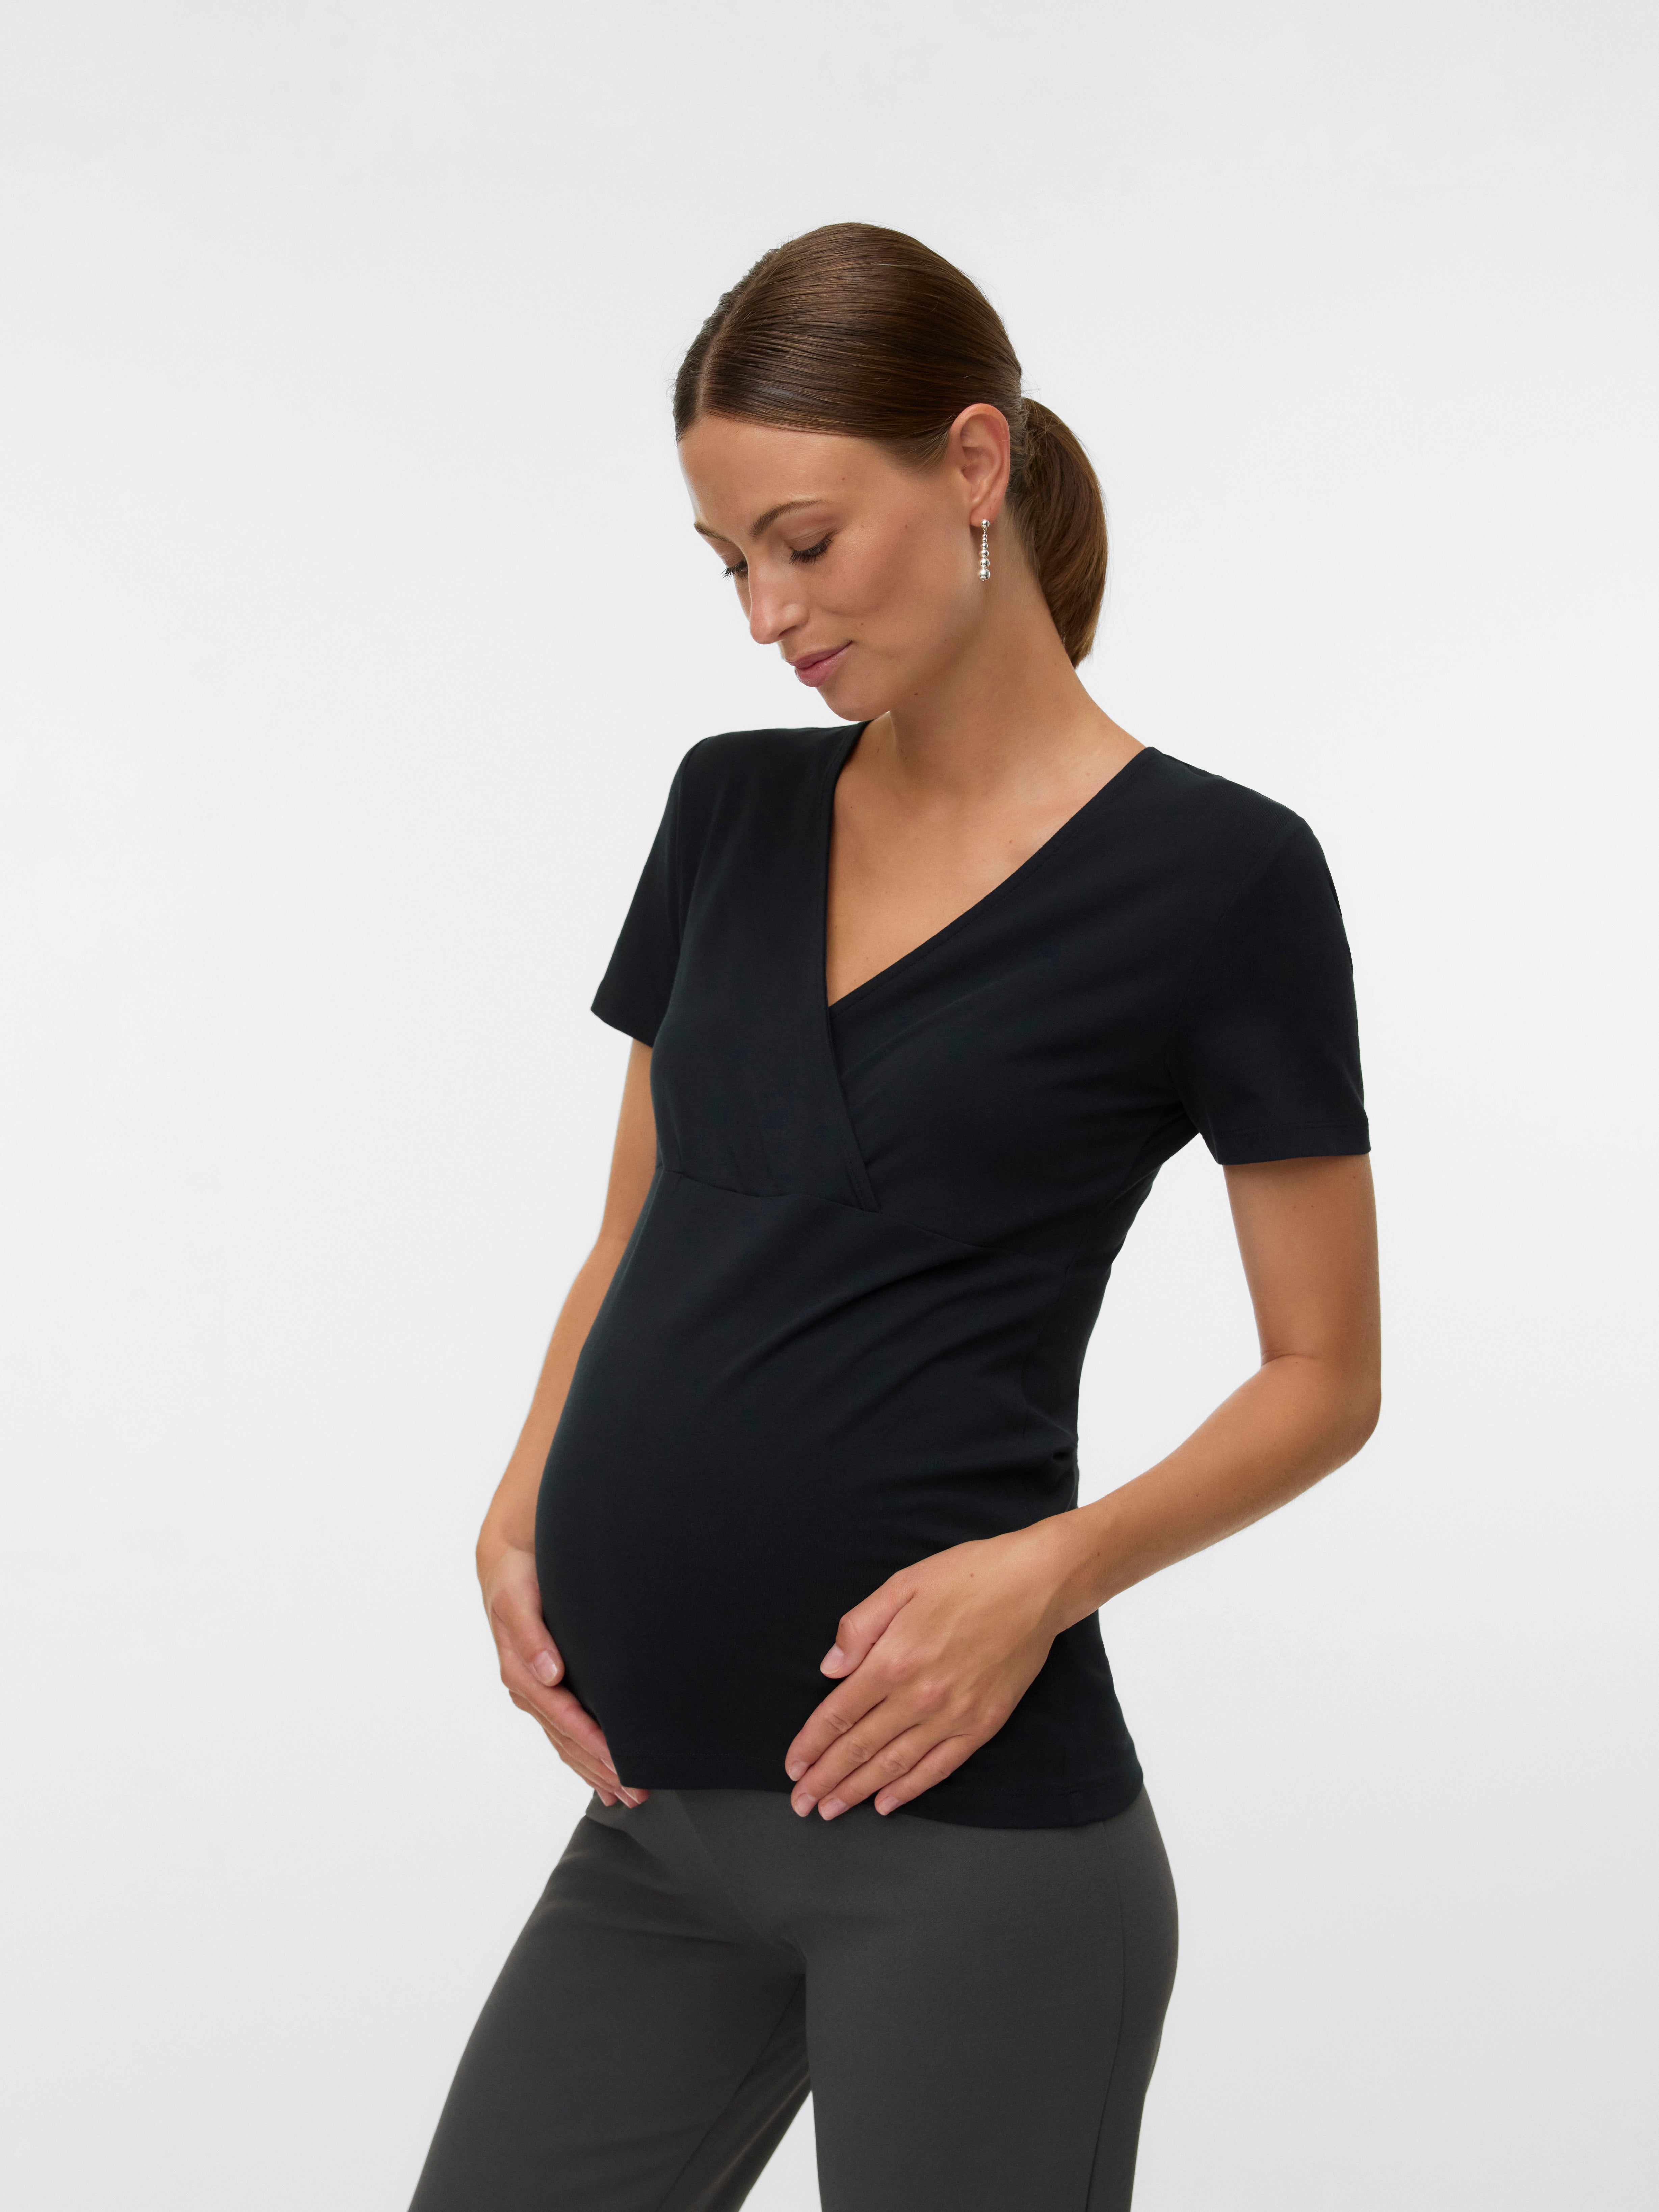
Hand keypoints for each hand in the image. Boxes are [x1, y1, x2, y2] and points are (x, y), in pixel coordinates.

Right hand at [479, 1541, 647, 1808]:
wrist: (506, 1564)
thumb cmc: (514, 1581)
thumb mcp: (516, 1601)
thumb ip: (530, 1635)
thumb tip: (549, 1673)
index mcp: (521, 1673)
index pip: (563, 1717)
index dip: (592, 1743)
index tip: (621, 1763)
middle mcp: (529, 1690)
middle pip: (568, 1740)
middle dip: (602, 1769)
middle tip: (637, 1794)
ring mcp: (537, 1693)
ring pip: (568, 1743)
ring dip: (597, 1771)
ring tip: (628, 1796)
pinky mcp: (547, 1689)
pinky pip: (565, 1732)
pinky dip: (584, 1758)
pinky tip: (602, 1780)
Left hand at [782, 1520, 1072, 1819]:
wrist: (1035, 1584)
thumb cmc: (967, 1576)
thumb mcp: (901, 1584)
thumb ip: (859, 1627)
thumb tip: (830, 1669)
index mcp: (893, 1660)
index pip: (838, 1715)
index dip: (810, 1745)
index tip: (792, 1767)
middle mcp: (919, 1696)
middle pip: (859, 1748)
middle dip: (825, 1780)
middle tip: (801, 1805)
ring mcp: (953, 1715)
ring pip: (894, 1765)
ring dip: (858, 1791)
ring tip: (831, 1810)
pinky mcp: (983, 1724)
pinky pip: (939, 1766)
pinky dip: (911, 1789)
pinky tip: (887, 1804)